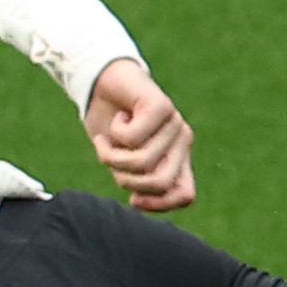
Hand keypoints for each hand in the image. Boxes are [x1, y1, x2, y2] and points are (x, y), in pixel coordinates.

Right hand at [85, 59, 196, 214]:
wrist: (101, 82)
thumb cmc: (110, 127)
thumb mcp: (121, 162)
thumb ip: (135, 181)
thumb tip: (138, 200)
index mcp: (178, 158)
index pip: (185, 195)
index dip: (159, 204)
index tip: (133, 198)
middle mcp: (182, 141)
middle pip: (159, 182)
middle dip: (127, 179)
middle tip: (113, 159)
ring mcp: (175, 122)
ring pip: (142, 161)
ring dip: (112, 155)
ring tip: (108, 139)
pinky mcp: (161, 105)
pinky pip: (132, 138)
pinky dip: (113, 133)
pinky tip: (117, 118)